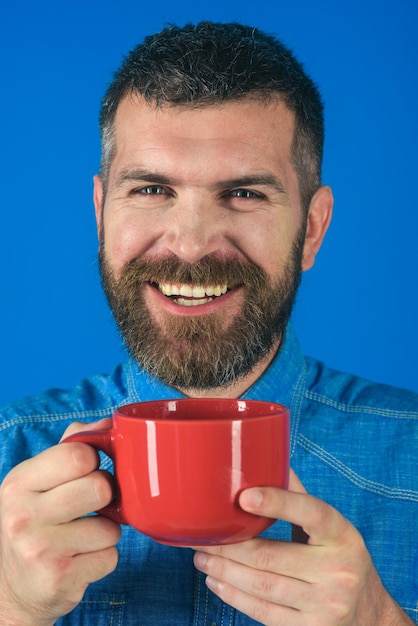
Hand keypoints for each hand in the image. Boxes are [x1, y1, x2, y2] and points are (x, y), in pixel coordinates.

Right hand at [0, 420, 120, 625]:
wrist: (11, 588)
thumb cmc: (35, 522)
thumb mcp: (39, 481)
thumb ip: (71, 447)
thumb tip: (109, 423)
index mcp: (18, 483)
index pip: (78, 455)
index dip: (93, 461)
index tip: (86, 472)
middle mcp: (23, 516)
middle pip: (101, 487)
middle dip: (105, 496)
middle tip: (89, 506)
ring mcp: (40, 550)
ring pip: (111, 527)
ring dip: (105, 532)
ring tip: (81, 537)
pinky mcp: (60, 580)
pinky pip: (111, 557)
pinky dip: (102, 558)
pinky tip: (79, 559)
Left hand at [194, 470, 412, 624]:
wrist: (369, 615)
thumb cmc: (340, 558)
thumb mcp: (333, 528)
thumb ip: (300, 497)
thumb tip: (270, 459)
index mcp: (342, 535)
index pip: (310, 512)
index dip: (277, 502)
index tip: (244, 496)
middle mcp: (337, 570)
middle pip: (271, 556)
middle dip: (229, 547)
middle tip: (203, 538)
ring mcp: (325, 604)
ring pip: (262, 586)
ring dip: (224, 572)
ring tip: (202, 560)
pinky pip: (264, 613)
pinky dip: (235, 597)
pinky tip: (217, 583)